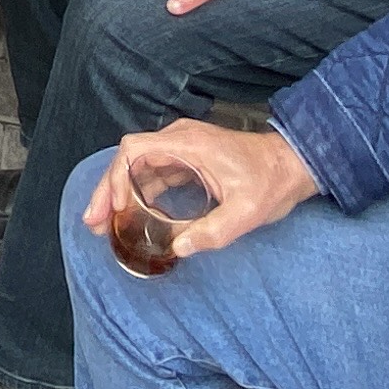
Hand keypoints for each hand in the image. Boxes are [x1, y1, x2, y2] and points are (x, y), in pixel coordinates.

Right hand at [78, 116, 316, 264]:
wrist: (294, 165)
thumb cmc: (273, 182)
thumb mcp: (247, 212)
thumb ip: (213, 231)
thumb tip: (178, 248)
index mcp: (189, 144)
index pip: (135, 150)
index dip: (117, 178)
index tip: (115, 208)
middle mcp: (180, 140)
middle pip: (128, 158)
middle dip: (108, 190)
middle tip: (94, 223)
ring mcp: (183, 148)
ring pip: (137, 166)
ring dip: (119, 193)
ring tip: (104, 224)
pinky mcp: (188, 159)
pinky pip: (152, 172)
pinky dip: (137, 193)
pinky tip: (131, 215)